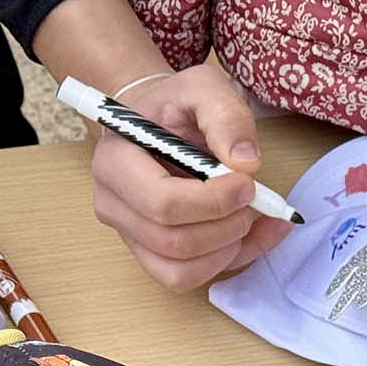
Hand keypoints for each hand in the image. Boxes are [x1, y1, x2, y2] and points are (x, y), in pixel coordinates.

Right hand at [90, 64, 293, 291]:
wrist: (155, 123)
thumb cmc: (174, 107)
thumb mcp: (203, 86)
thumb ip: (226, 114)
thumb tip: (245, 162)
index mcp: (115, 162)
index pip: (162, 203)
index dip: (214, 202)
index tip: (247, 183)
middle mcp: (113, 205)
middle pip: (173, 242)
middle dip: (226, 227)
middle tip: (253, 200)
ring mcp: (130, 236)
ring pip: (180, 271)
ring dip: (228, 249)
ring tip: (249, 216)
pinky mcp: (151, 255)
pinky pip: (186, 279)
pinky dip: (227, 262)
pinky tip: (250, 236)